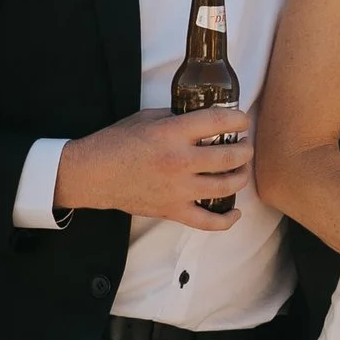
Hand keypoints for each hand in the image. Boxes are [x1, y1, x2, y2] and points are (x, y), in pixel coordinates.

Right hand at [56, 108, 254, 226]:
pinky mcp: (173, 210)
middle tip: (245, 145)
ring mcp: (178, 189)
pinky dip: (227, 220)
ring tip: (241, 170)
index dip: (238, 119)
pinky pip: (208, 222)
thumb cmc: (118, 142)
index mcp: (172, 133)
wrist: (94, 174)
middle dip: (245, 150)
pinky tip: (235, 212)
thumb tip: (204, 121)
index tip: (242, 121)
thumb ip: (178, 119)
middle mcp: (179, 161)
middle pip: (229, 157)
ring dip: (241, 177)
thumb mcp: (148, 118)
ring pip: (226, 187)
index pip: (217, 122)